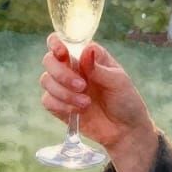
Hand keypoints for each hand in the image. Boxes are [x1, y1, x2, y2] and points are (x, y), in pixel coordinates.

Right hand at [40, 34, 154, 151]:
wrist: (125, 130)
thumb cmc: (126, 100)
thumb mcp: (118, 81)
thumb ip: (99, 68)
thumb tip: (87, 50)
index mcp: (86, 57)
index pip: (62, 41)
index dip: (56, 44)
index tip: (62, 54)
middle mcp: (72, 68)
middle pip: (49, 60)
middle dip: (62, 74)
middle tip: (82, 86)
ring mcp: (64, 87)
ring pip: (46, 80)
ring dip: (64, 93)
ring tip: (86, 103)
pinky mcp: (59, 106)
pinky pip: (47, 101)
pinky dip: (60, 105)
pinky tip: (77, 111)